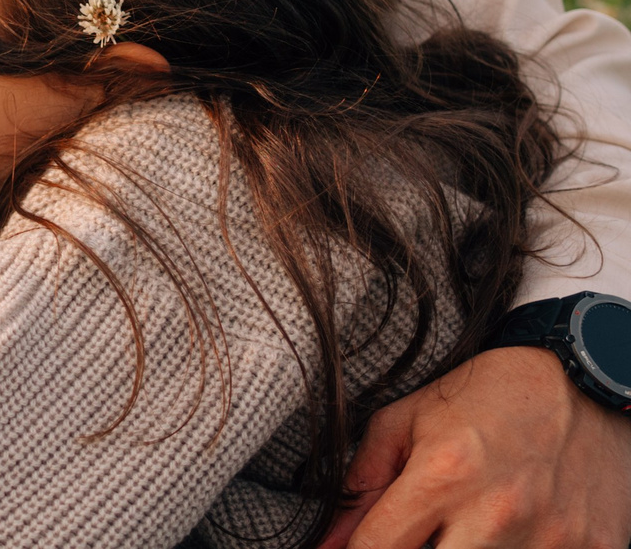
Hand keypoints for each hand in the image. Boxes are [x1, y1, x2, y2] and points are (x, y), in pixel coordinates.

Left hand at [320, 345, 630, 547]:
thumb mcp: (407, 422)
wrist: (584, 379)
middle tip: (420, 531)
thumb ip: (362, 486)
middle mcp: (497, 513)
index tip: (356, 547)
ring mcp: (551, 538)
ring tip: (469, 522)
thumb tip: (327, 544)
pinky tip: (516, 528)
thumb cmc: (488, 397)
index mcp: (444, 475)